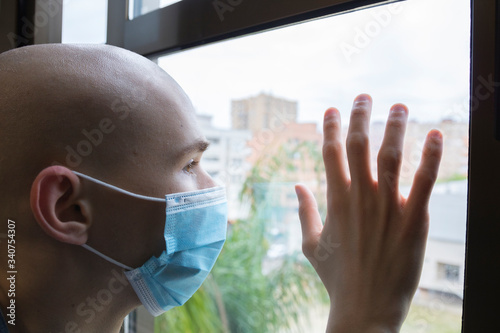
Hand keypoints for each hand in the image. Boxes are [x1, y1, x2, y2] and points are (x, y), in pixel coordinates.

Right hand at [295, 94, 442, 332]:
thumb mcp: (311, 244)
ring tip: (400, 107)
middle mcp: (360, 197)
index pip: (330, 152)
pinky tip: (435, 134)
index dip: (331, 127)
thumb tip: (296, 185)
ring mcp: (387, 207)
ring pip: (391, 155)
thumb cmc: (337, 277)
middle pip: (358, 145)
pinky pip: (423, 181)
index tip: (333, 109)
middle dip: (360, 116)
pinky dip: (430, 155)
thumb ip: (304, 212)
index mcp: (335, 200)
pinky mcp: (414, 220)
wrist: (365, 307)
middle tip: (365, 96)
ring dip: (395, 127)